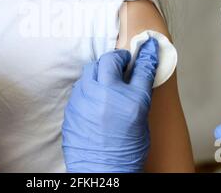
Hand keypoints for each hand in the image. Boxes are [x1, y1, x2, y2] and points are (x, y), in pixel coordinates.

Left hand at [62, 38, 158, 172]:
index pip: (142, 68)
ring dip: (101, 70)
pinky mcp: (72, 107)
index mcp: (131, 101)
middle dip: (118, 58)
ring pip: (90, 70)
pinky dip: (89, 85)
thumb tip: (135, 75)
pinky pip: (80, 86)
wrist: (100, 173)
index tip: (148, 47)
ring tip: (107, 79)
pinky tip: (95, 96)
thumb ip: (138, 95)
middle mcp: (106, 95)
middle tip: (123, 63)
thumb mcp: (141, 123)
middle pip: (110, 60)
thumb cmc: (125, 152)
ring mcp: (85, 100)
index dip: (147, 55)